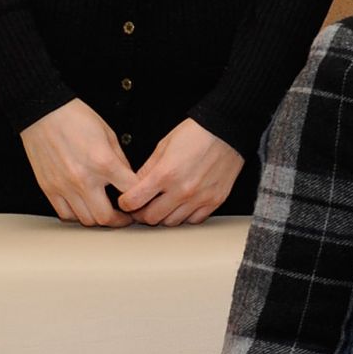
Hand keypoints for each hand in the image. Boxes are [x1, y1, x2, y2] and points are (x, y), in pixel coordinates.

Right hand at [20, 99, 134, 226]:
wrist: (43, 113)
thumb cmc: (76, 119)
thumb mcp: (109, 135)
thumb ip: (121, 161)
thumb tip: (130, 180)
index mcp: (104, 163)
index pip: (130, 193)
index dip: (141, 199)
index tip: (143, 201)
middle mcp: (83, 179)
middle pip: (106, 218)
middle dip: (120, 220)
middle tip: (126, 216)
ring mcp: (64, 187)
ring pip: (85, 220)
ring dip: (99, 219)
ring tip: (106, 211)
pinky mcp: (49, 189)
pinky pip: (65, 214)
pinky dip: (77, 215)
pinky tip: (84, 206)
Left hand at [116, 119, 243, 224]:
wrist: (227, 131)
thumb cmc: (197, 133)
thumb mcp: (163, 146)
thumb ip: (147, 169)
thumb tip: (135, 185)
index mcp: (165, 174)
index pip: (134, 201)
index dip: (125, 203)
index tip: (126, 201)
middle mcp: (182, 190)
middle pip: (151, 218)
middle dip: (142, 213)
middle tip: (143, 206)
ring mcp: (200, 198)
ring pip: (172, 222)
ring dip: (164, 216)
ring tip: (163, 205)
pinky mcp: (215, 201)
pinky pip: (194, 220)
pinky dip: (185, 216)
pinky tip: (182, 205)